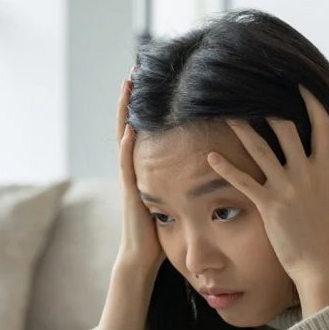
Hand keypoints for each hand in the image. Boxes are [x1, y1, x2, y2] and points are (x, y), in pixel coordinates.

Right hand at [115, 68, 165, 275]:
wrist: (141, 260)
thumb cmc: (160, 234)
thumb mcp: (173, 200)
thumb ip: (180, 183)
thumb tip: (203, 169)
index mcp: (144, 169)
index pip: (142, 130)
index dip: (144, 106)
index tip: (149, 80)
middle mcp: (133, 169)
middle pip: (129, 125)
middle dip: (131, 99)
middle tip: (133, 69)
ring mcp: (129, 180)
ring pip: (124, 139)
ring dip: (125, 114)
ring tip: (128, 87)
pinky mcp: (130, 194)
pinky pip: (127, 166)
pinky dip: (127, 148)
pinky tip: (130, 130)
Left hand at [206, 85, 328, 289]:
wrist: (322, 266)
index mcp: (326, 170)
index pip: (322, 126)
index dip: (312, 102)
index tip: (301, 85)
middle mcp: (305, 173)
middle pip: (287, 129)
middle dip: (270, 107)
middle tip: (253, 90)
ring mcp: (286, 188)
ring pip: (261, 150)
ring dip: (243, 129)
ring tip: (227, 112)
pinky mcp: (268, 205)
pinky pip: (244, 182)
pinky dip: (226, 168)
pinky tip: (211, 156)